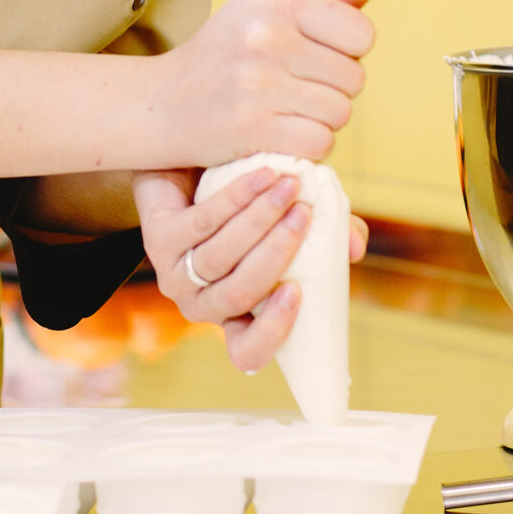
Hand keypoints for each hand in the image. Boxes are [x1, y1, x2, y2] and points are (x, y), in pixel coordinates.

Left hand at [134, 166, 371, 371]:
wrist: (191, 161)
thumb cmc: (250, 204)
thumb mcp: (292, 220)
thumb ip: (327, 236)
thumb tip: (356, 248)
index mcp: (235, 315)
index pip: (247, 352)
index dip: (271, 333)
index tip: (296, 293)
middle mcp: (201, 304)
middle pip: (239, 294)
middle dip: (277, 254)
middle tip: (305, 214)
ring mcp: (175, 274)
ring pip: (219, 258)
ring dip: (259, 220)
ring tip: (289, 186)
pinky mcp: (156, 239)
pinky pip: (201, 223)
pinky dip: (236, 198)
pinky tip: (261, 176)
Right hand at [138, 0, 384, 168]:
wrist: (162, 103)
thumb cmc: (227, 55)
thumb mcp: (271, 13)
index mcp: (276, 3)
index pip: (361, 34)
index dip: (347, 52)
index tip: (318, 57)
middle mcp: (267, 38)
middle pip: (354, 79)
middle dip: (334, 90)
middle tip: (297, 88)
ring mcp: (258, 84)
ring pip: (340, 114)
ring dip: (322, 120)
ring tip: (289, 111)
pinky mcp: (252, 127)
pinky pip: (320, 142)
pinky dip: (308, 146)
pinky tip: (282, 134)